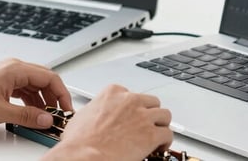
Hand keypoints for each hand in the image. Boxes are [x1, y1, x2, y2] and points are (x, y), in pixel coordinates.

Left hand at [0, 58, 72, 128]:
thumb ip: (26, 115)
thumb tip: (46, 118)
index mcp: (15, 69)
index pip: (49, 77)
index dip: (61, 93)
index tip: (66, 108)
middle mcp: (13, 68)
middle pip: (44, 80)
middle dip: (54, 97)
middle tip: (58, 114)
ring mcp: (8, 74)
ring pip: (34, 85)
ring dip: (42, 101)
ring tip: (45, 117)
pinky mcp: (2, 82)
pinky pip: (24, 89)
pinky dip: (31, 101)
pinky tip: (32, 113)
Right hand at [44, 84, 172, 159]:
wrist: (84, 155)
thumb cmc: (79, 140)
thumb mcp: (84, 114)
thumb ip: (97, 110)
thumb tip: (96, 117)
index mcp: (113, 93)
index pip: (131, 94)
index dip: (134, 108)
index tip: (132, 116)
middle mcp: (130, 101)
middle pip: (152, 102)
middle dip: (150, 114)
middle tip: (146, 126)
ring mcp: (142, 116)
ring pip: (164, 115)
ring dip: (161, 125)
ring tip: (157, 135)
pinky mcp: (151, 134)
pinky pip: (168, 134)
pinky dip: (165, 142)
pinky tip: (160, 147)